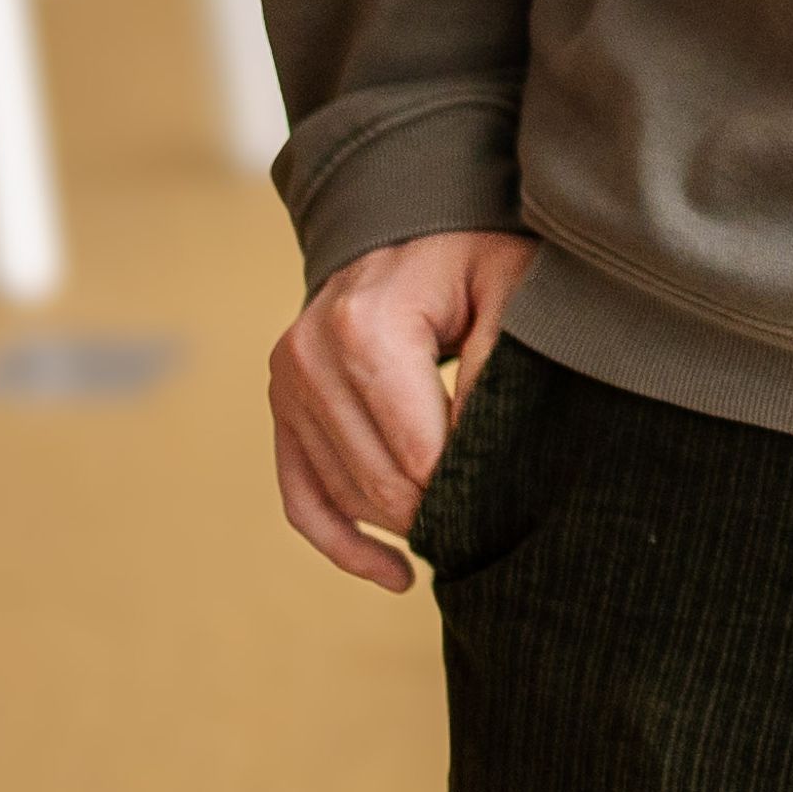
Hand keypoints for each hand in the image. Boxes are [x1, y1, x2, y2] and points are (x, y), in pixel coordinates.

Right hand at [268, 227, 536, 591]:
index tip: (509, 499)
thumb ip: (500, 365)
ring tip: (462, 531)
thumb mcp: (510, 287)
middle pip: (378, 483)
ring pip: (344, 495)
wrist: (406, 217)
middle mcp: (311, 357)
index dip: (464, 487)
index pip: (417, 452)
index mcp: (367, 327)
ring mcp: (287, 382)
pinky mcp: (282, 403)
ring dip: (400, 527)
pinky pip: (301, 495)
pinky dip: (342, 542)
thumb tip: (482, 460)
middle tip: (493, 520)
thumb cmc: (472, 251)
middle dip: (437, 512)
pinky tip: (394, 575)